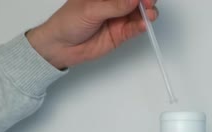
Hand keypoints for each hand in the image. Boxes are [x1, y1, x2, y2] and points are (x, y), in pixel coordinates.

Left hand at [27, 0, 157, 69]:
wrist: (61, 46)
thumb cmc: (67, 22)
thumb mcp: (90, 10)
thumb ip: (114, 6)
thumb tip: (133, 0)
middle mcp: (113, 4)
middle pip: (135, 0)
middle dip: (145, 0)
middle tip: (149, 3)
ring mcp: (119, 18)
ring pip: (139, 13)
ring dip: (147, 13)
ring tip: (149, 15)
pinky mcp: (121, 33)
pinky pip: (135, 28)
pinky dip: (141, 26)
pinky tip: (144, 25)